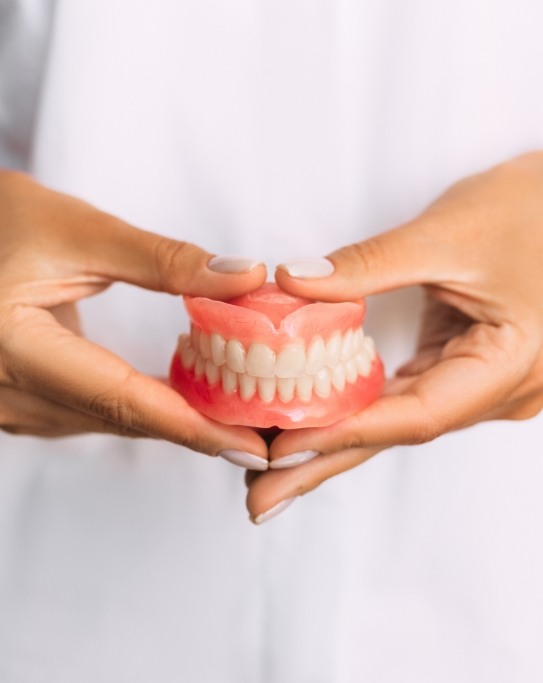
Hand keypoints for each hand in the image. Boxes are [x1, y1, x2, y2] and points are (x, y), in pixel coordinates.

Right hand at [0, 170, 267, 461]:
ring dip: (169, 419)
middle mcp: (5, 392)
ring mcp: (6, 405)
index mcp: (14, 347)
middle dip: (195, 428)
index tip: (251, 443)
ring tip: (232, 414)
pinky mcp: (18, 400)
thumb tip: (244, 277)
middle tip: (260, 431)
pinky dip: (138, 408)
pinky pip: (90, 414)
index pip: (120, 398)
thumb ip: (163, 260)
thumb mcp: (79, 230)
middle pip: (119, 418)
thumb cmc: (0, 222)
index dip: (192, 424)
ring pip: (107, 421)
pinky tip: (176, 398)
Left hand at [246, 151, 542, 521]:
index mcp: (508, 366)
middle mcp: (497, 389)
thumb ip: (367, 264)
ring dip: (335, 438)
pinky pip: (405, 395)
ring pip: (397, 418)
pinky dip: (358, 407)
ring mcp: (482, 380)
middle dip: (325, 463)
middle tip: (260, 496)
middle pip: (398, 431)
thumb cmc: (531, 210)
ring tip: (274, 465)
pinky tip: (318, 420)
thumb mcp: (447, 233)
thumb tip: (293, 282)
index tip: (280, 450)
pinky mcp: (464, 363)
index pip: (415, 415)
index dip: (344, 433)